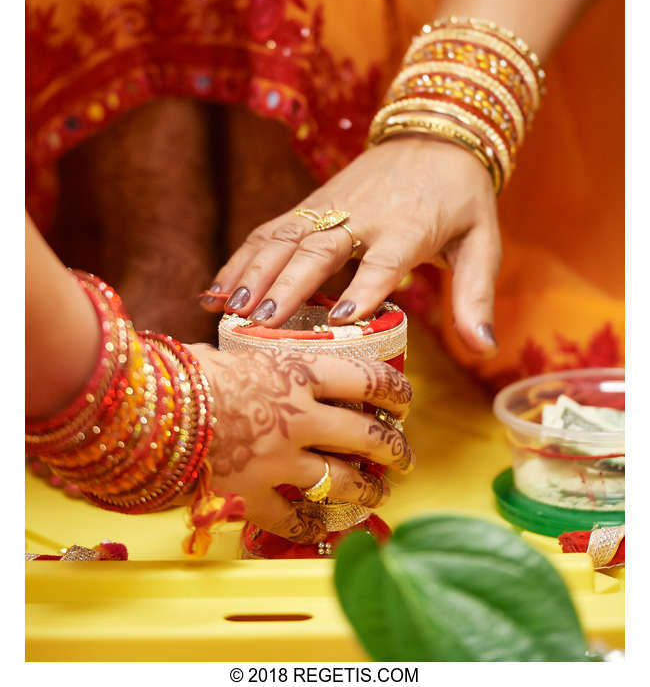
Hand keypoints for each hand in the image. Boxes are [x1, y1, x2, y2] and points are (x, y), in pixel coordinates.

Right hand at [192, 344, 413, 543]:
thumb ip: (255, 365)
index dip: (395, 392)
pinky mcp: (255, 498)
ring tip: (379, 494)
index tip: (405, 401)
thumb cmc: (180, 374)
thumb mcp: (228, 354)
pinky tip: (325, 528)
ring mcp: (281, 462)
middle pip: (368, 436)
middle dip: (394, 449)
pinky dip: (315, 526)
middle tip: (404, 457)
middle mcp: (300, 417)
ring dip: (369, 490)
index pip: (367, 379)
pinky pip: (297, 521)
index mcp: (297, 373)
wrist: (144, 412)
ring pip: (345, 481)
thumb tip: (253, 364)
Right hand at [202, 135, 500, 353]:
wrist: (435, 134)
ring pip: (285, 237)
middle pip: (321, 249)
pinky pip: (272, 230)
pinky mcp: (312, 203)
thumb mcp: (482, 241)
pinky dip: (242, 258)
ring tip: (226, 307)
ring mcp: (331, 206)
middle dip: (288, 284)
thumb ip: (476, 295)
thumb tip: (484, 351)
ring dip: (254, 270)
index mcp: (409, 226)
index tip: (340, 318)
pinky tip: (217, 289)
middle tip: (260, 320)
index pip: (384, 260)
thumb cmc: (461, 197)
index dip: (364, 288)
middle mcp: (363, 215)